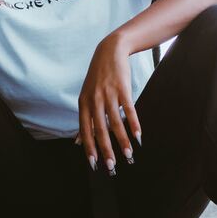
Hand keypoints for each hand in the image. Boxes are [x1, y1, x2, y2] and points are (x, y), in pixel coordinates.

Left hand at [75, 33, 141, 174]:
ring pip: (115, 122)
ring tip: (128, 155)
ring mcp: (108, 93)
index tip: (94, 164)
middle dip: (106, 149)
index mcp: (84, 103)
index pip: (85, 130)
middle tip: (112, 166)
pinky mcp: (122, 87)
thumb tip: (78, 142)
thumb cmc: (98, 77)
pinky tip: (138, 136)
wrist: (110, 50)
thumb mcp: (87, 96)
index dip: (89, 147)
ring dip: (122, 140)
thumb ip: (85, 119)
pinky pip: (128, 109)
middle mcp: (94, 99)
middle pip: (100, 129)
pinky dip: (133, 123)